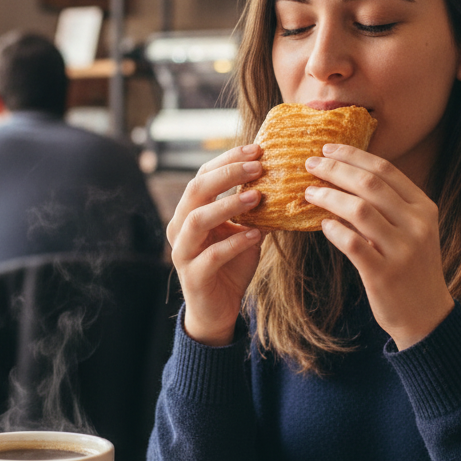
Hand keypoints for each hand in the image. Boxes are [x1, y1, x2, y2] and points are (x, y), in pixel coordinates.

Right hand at [167, 144, 265, 345]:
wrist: (218, 310)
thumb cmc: (230, 266)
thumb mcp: (242, 232)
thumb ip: (251, 210)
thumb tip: (281, 181)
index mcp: (189, 211)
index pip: (202, 175)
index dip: (228, 160)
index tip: (257, 149)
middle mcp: (179, 227)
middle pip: (196, 189)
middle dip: (227, 174)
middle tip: (258, 166)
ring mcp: (183, 252)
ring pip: (197, 219)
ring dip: (228, 204)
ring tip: (257, 197)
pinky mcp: (194, 276)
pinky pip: (211, 255)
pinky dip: (235, 242)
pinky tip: (257, 235)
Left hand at [303, 144, 453, 349]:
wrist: (427, 316)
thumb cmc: (411, 269)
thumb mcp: (411, 232)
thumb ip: (388, 206)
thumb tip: (345, 177)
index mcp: (424, 208)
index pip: (386, 170)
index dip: (353, 155)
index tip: (328, 149)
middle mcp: (417, 225)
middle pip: (369, 183)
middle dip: (335, 169)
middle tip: (310, 164)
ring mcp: (402, 250)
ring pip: (359, 209)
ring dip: (328, 196)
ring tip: (309, 192)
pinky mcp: (384, 274)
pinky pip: (352, 243)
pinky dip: (334, 230)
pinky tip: (322, 224)